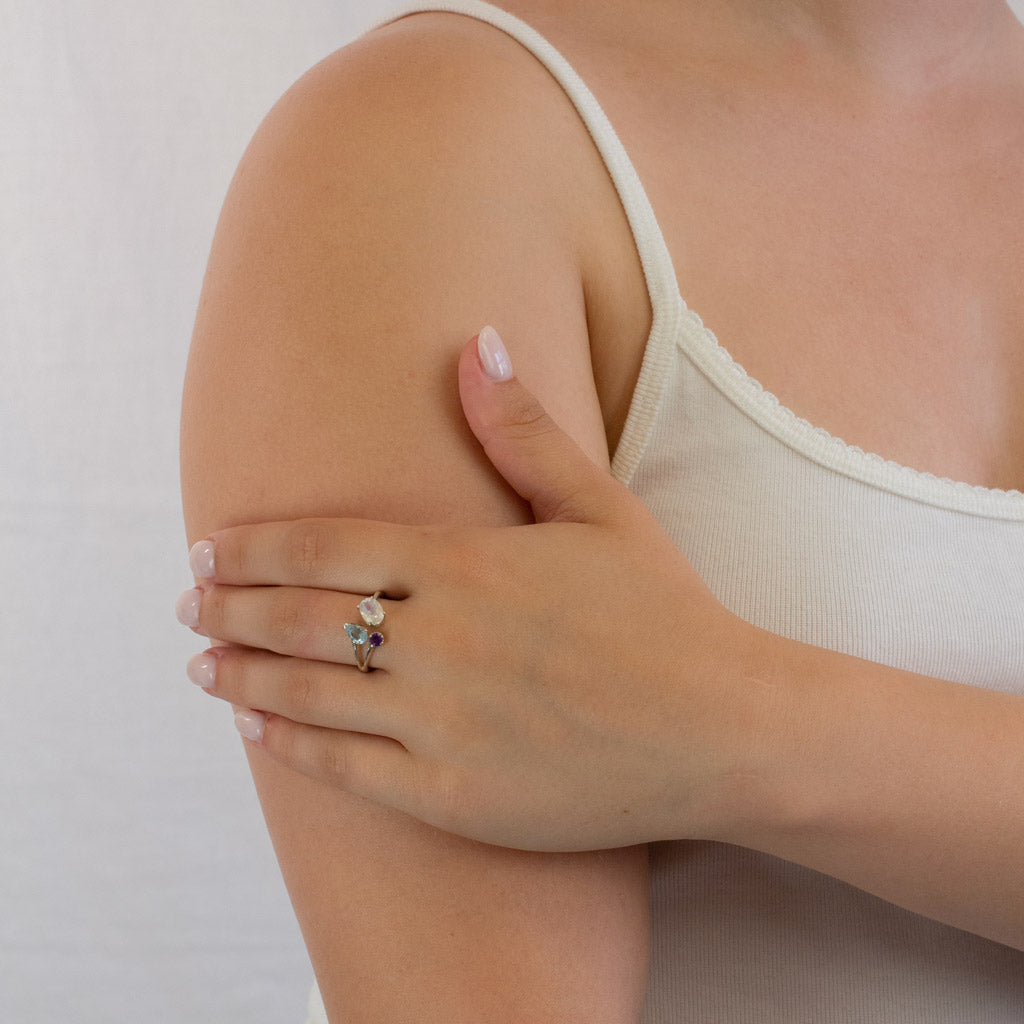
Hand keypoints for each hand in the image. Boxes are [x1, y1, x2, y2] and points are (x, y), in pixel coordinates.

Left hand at [177, 328, 769, 851]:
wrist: (723, 729)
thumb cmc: (666, 612)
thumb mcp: (601, 508)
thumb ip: (525, 432)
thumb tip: (476, 341)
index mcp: (468, 565)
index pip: (325, 547)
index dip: (255, 546)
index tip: (207, 543)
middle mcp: (441, 642)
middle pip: (300, 618)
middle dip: (230, 605)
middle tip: (184, 601)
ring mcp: (443, 724)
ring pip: (308, 693)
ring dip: (241, 673)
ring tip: (199, 663)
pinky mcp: (454, 795)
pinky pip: (347, 769)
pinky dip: (290, 744)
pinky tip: (254, 727)